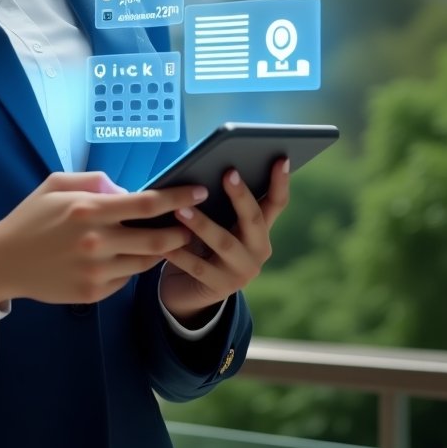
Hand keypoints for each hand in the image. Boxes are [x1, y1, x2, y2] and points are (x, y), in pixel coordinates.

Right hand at [0, 171, 207, 306]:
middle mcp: (96, 242)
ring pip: (145, 263)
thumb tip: (127, 189)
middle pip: (157, 240)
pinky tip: (128, 257)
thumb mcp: (56, 184)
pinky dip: (132, 266)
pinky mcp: (93, 293)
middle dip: (181, 231)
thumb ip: (95, 181)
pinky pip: (126, 279)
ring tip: (167, 240)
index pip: (147, 204)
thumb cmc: (31, 217)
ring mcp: (95, 271)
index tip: (197, 191)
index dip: (178, 197)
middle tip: (191, 224)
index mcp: (88, 210)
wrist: (3, 261)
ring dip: (161, 251)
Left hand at [159, 157, 290, 322]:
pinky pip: (198, 267)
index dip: (281, 181)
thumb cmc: (201, 244)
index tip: (281, 157)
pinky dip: (180, 252)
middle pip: (254, 219)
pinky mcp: (220, 288)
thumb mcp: (215, 222)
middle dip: (241, 195)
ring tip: (180, 208)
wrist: (189, 290)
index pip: (276, 203)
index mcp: (260, 229)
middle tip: (227, 172)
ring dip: (202, 224)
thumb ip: (216, 203)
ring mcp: (242, 271)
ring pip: (224, 243)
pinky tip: (165, 241)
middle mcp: (258, 250)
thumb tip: (201, 169)